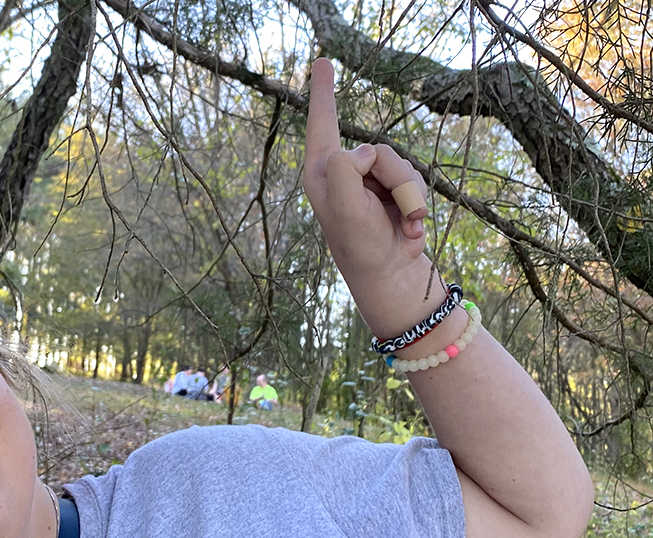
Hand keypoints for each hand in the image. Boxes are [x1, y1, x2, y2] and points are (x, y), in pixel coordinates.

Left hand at [302, 59, 429, 285]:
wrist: (389, 273)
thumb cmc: (360, 244)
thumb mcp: (343, 209)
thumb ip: (346, 172)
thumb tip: (364, 148)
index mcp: (323, 172)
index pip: (323, 124)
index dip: (323, 93)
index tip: (322, 60)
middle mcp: (346, 171)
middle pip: (380, 151)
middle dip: (395, 181)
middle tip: (388, 211)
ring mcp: (372, 180)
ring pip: (404, 164)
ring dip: (410, 198)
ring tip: (401, 225)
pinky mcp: (394, 190)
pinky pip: (417, 181)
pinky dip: (418, 207)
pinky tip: (409, 231)